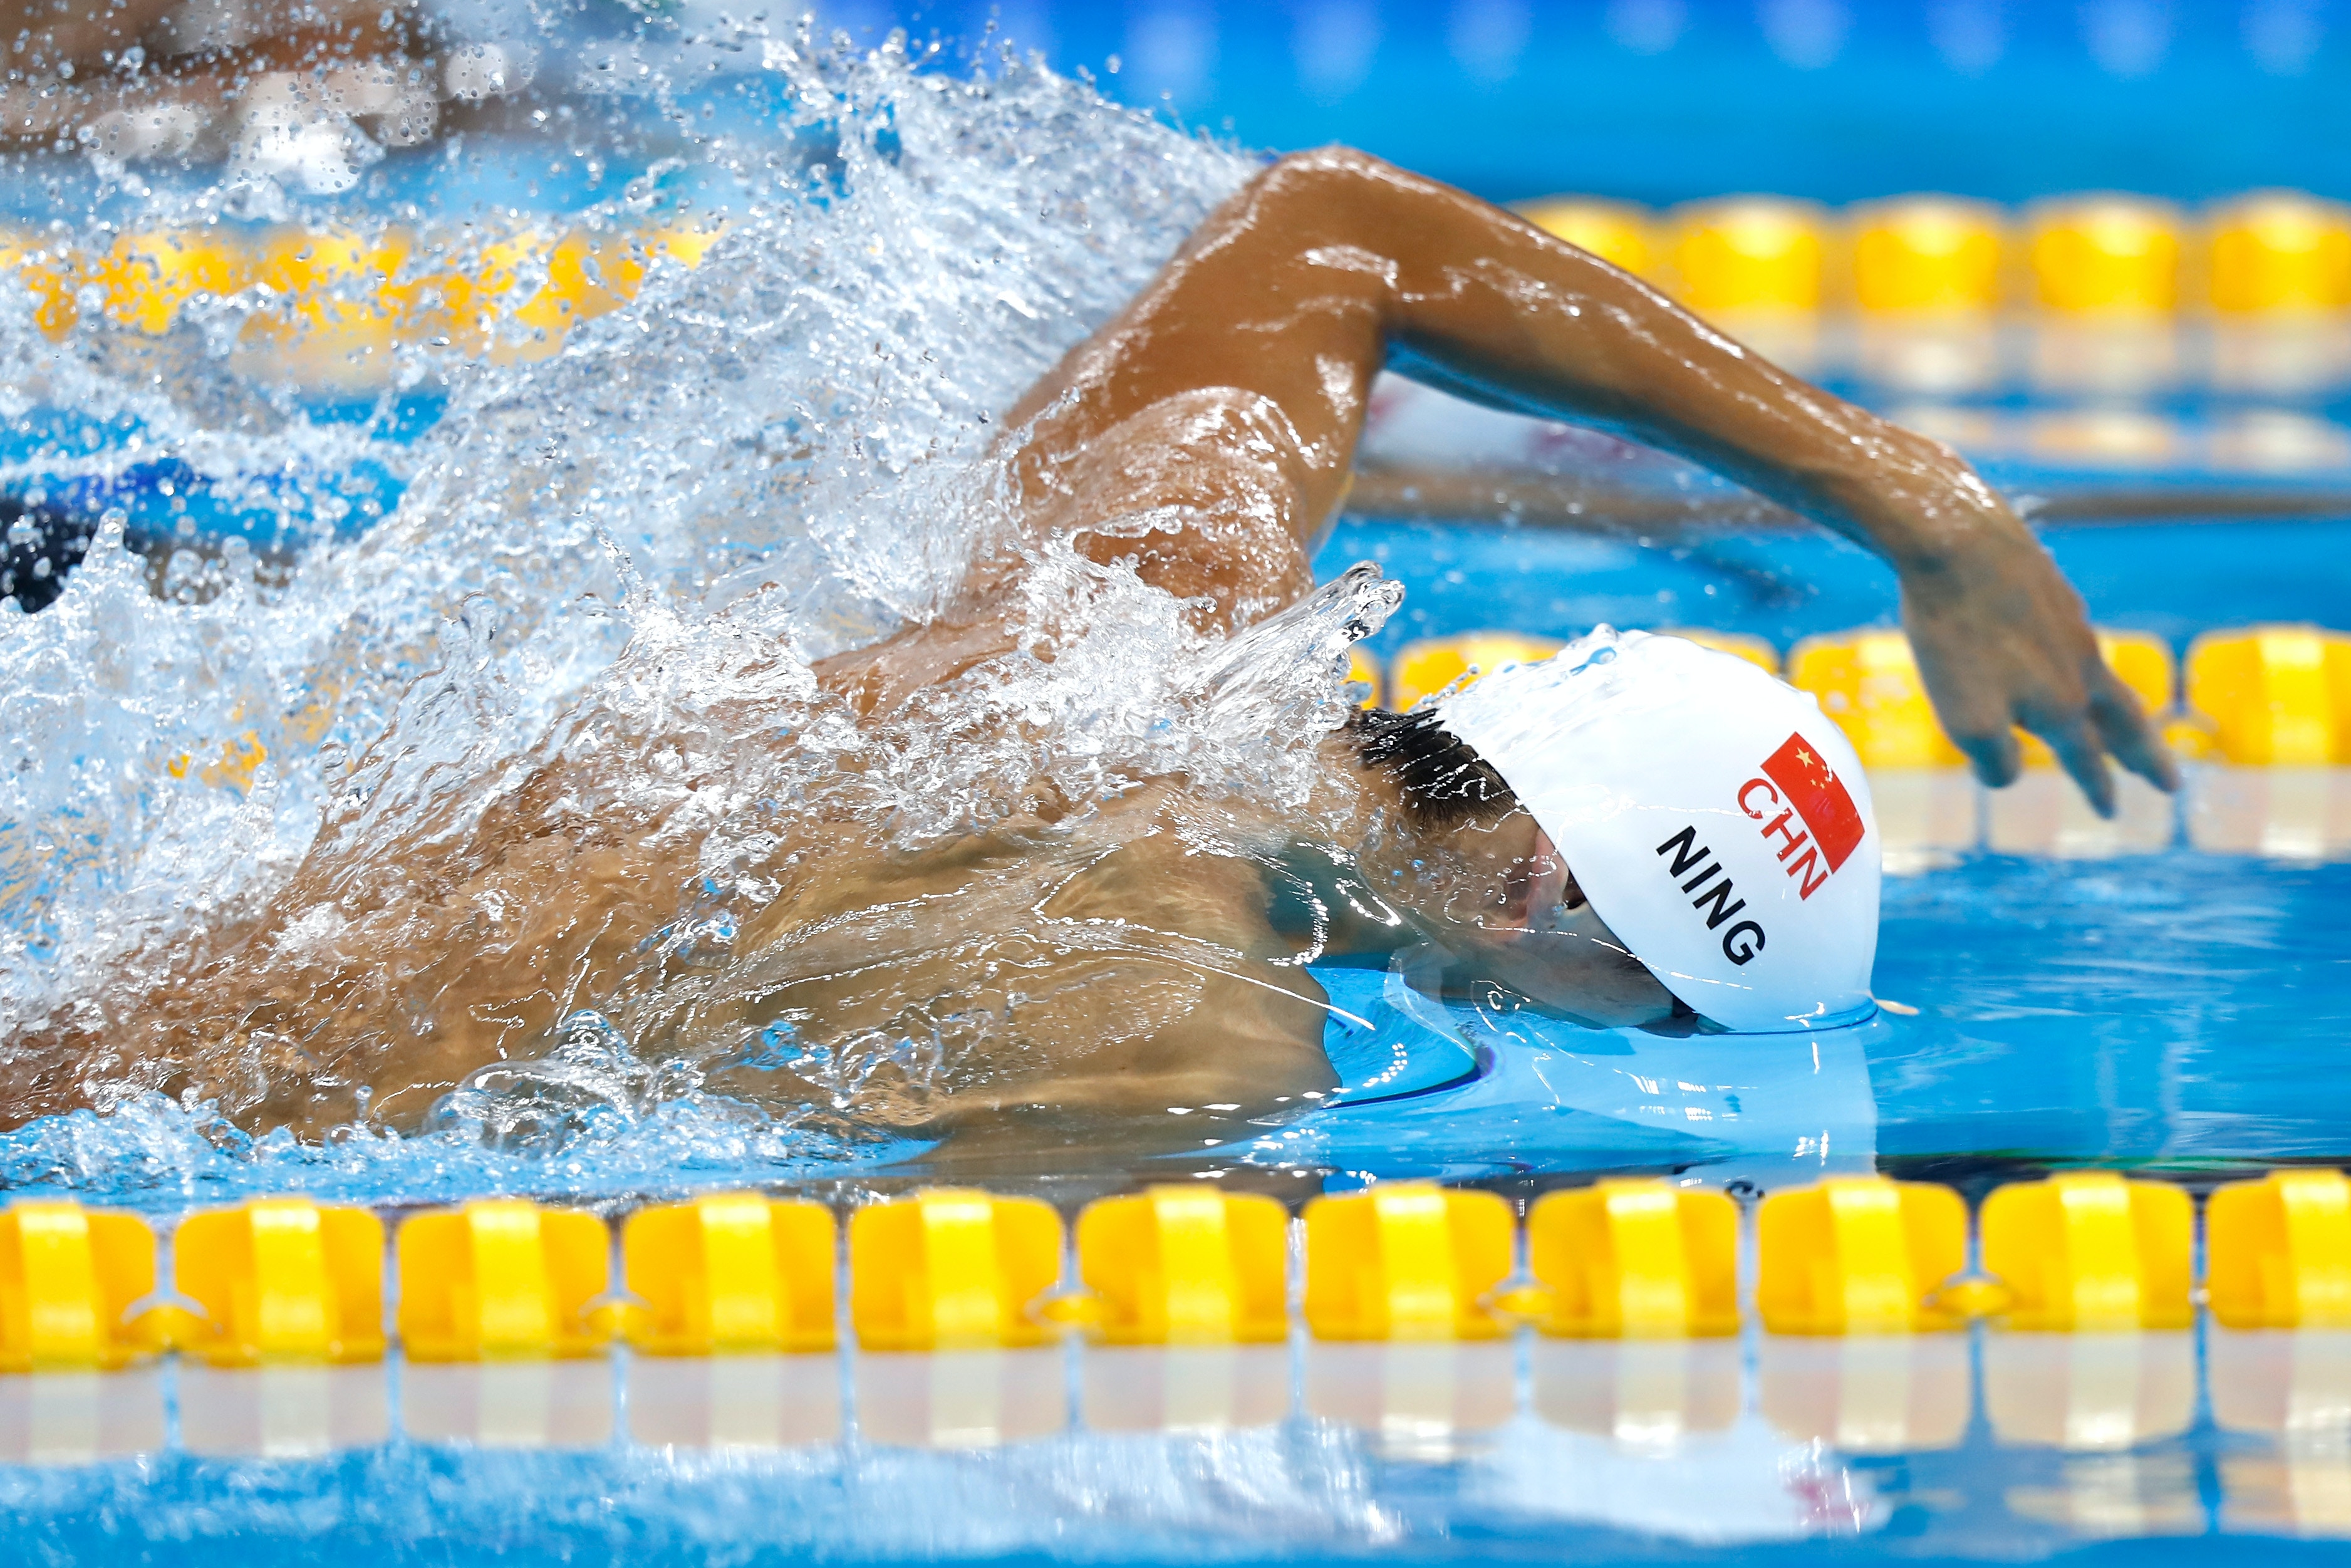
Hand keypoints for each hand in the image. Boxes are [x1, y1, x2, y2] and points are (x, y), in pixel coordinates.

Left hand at [1897, 519, 2177, 816]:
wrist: (1955, 539)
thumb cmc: (1955, 636)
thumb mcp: (1964, 719)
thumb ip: (1994, 760)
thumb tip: (2010, 776)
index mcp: (2060, 705)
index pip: (2086, 759)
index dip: (2097, 789)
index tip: (2110, 815)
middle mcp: (2079, 666)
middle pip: (2122, 721)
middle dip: (2143, 756)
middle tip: (2168, 783)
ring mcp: (2069, 624)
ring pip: (2102, 677)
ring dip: (2115, 710)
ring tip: (2120, 725)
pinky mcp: (2048, 590)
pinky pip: (2072, 638)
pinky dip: (2079, 663)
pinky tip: (2068, 658)